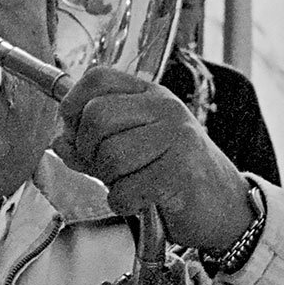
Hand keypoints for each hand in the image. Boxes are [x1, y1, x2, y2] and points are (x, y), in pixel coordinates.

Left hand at [58, 65, 256, 252]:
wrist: (224, 206)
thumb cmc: (174, 176)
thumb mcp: (131, 151)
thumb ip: (91, 146)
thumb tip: (59, 141)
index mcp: (151, 95)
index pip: (97, 78)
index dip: (72, 105)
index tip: (73, 131)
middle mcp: (164, 108)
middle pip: (96, 117)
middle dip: (89, 152)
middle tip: (107, 169)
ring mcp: (175, 137)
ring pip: (109, 156)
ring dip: (111, 182)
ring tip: (133, 184)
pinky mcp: (179, 171)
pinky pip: (125, 189)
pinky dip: (125, 203)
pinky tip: (143, 200)